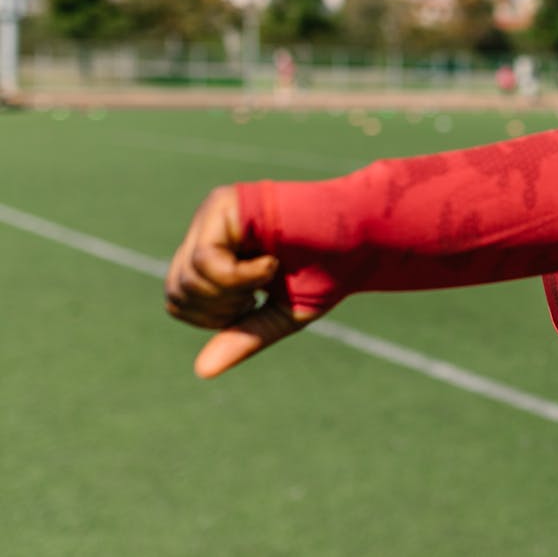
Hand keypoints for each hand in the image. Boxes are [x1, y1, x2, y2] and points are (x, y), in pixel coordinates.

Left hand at [165, 186, 318, 377]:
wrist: (362, 236)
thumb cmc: (330, 271)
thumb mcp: (281, 314)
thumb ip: (244, 336)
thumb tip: (202, 371)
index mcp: (217, 251)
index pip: (180, 298)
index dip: (215, 317)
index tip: (256, 302)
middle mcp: (208, 229)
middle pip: (177, 290)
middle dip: (221, 309)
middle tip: (260, 292)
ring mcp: (213, 214)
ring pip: (188, 278)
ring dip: (234, 291)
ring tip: (270, 271)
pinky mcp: (224, 204)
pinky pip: (206, 260)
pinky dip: (239, 276)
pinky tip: (270, 261)